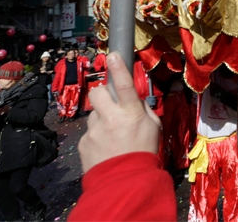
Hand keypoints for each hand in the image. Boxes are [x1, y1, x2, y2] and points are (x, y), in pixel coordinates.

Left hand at [78, 53, 160, 173]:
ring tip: (111, 137)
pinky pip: (89, 133)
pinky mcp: (84, 142)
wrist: (124, 182)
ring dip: (101, 121)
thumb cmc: (144, 152)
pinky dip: (96, 138)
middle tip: (110, 106)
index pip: (124, 85)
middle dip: (102, 95)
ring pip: (94, 115)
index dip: (119, 68)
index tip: (113, 54)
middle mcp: (111, 118)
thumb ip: (143, 111)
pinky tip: (105, 149)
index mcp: (131, 113)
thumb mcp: (154, 128)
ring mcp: (95, 131)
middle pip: (97, 93)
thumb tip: (134, 101)